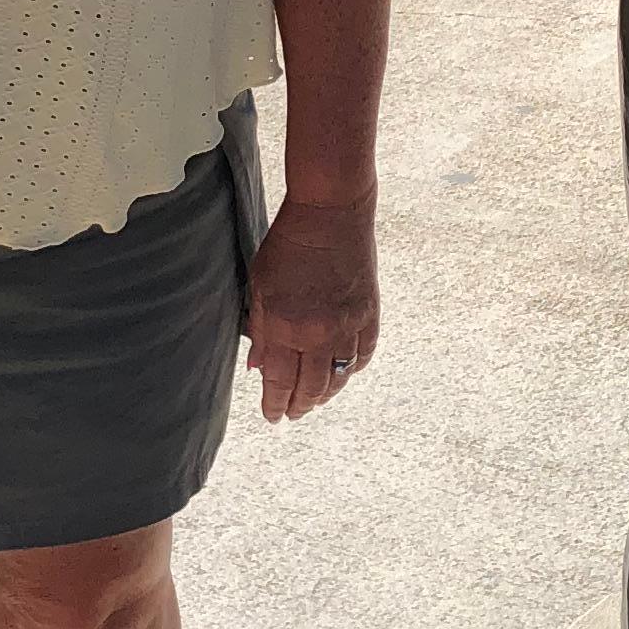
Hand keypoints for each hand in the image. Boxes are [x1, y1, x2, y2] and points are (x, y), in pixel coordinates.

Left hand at [246, 196, 379, 423]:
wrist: (331, 213)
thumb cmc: (289, 244)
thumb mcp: (261, 285)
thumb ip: (260, 329)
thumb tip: (258, 367)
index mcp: (287, 326)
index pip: (280, 381)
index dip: (275, 404)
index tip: (272, 416)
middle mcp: (320, 333)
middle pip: (312, 387)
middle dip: (300, 405)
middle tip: (292, 413)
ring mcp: (349, 325)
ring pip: (340, 376)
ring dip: (326, 393)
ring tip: (315, 399)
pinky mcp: (369, 313)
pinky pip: (364, 354)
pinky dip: (353, 369)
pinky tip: (343, 372)